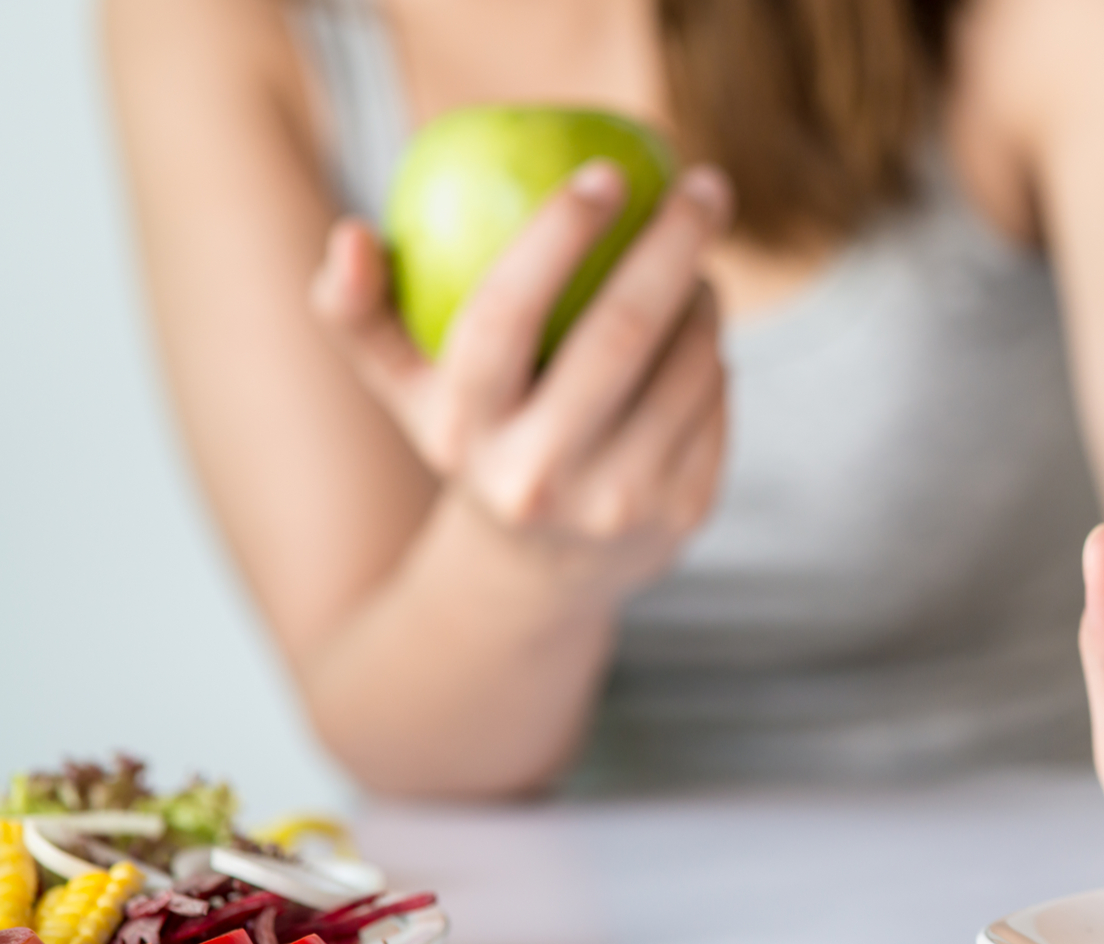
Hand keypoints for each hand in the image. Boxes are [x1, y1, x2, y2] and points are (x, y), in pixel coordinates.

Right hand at [309, 162, 732, 600]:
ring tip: (696, 268)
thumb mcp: (404, 389)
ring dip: (705, 298)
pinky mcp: (684, 512)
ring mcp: (618, 503)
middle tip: (703, 187)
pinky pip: (717, 400)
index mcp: (461, 431)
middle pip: (621, 334)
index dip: (557, 235)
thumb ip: (358, 311)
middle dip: (674, 244)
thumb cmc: (471, 438)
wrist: (537, 574)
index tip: (606, 174)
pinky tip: (700, 336)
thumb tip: (352, 233)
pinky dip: (714, 354)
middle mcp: (539, 475)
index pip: (503, 314)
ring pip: (689, 364)